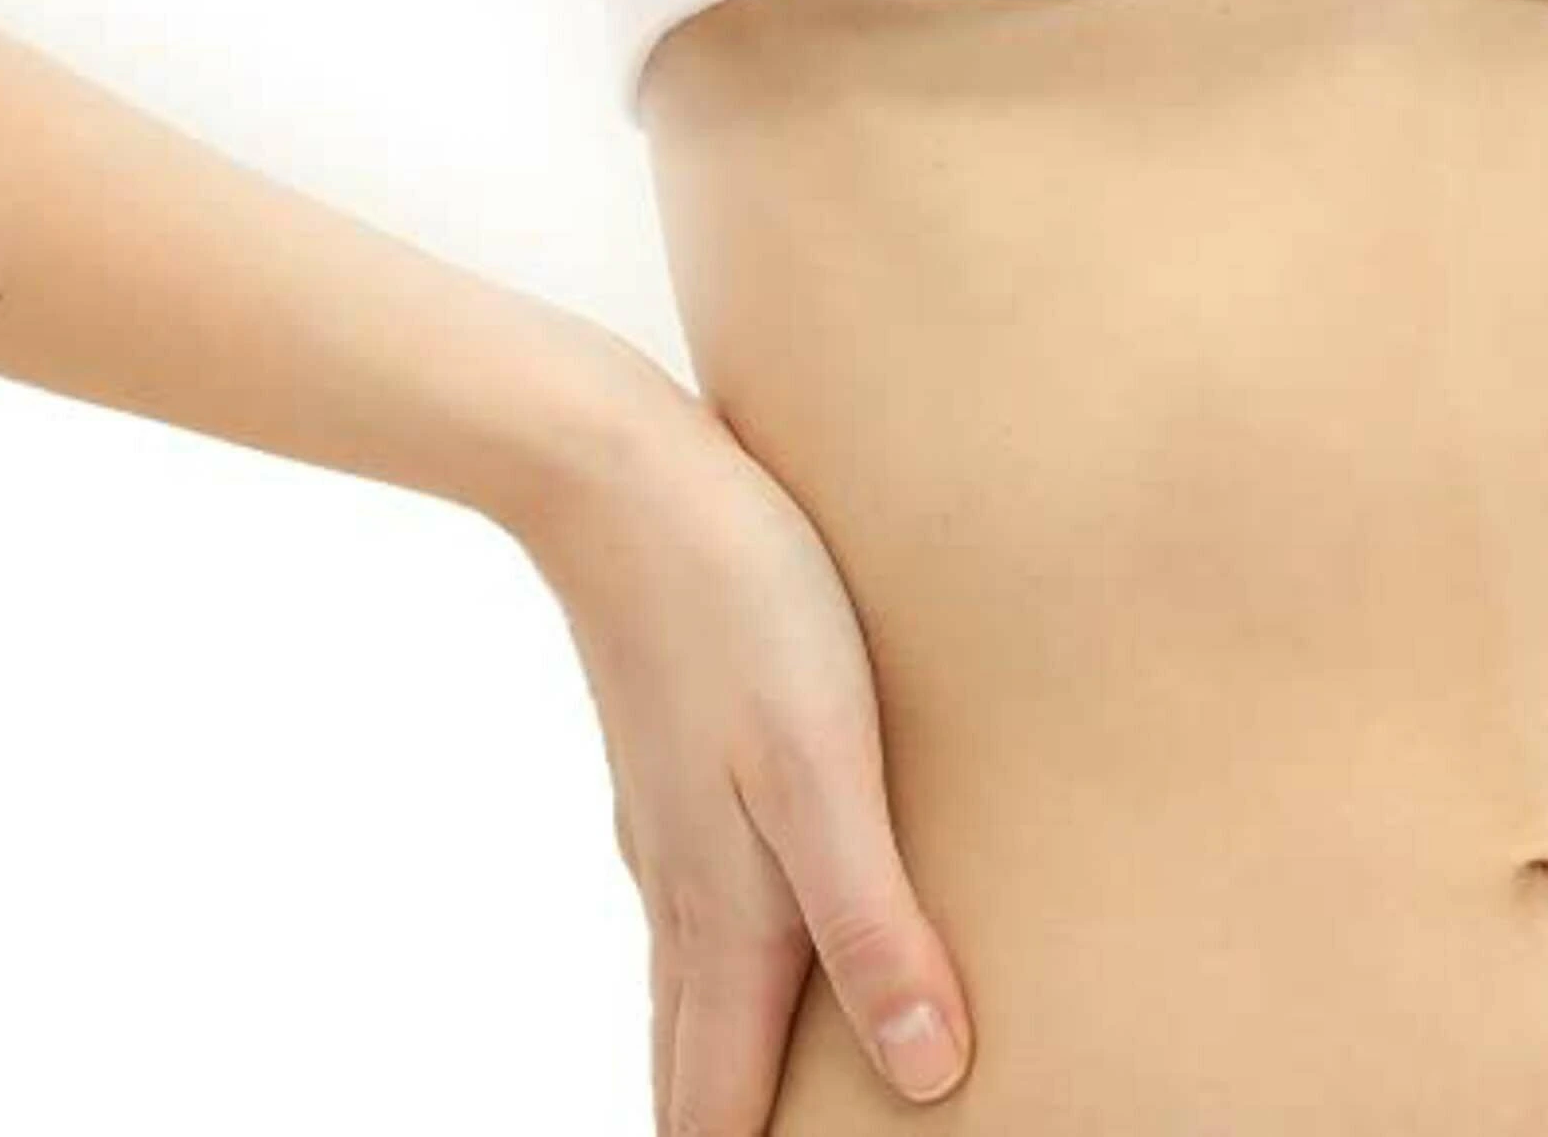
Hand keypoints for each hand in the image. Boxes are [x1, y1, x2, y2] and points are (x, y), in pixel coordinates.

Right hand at [524, 382, 974, 1127]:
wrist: (617, 474)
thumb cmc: (739, 604)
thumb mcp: (822, 765)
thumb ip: (872, 921)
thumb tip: (931, 1076)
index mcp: (726, 919)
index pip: (714, 1120)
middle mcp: (684, 894)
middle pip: (692, 1078)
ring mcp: (668, 828)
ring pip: (688, 996)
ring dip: (724, 1067)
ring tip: (775, 1105)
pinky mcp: (674, 764)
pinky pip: (695, 913)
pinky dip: (723, 975)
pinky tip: (761, 940)